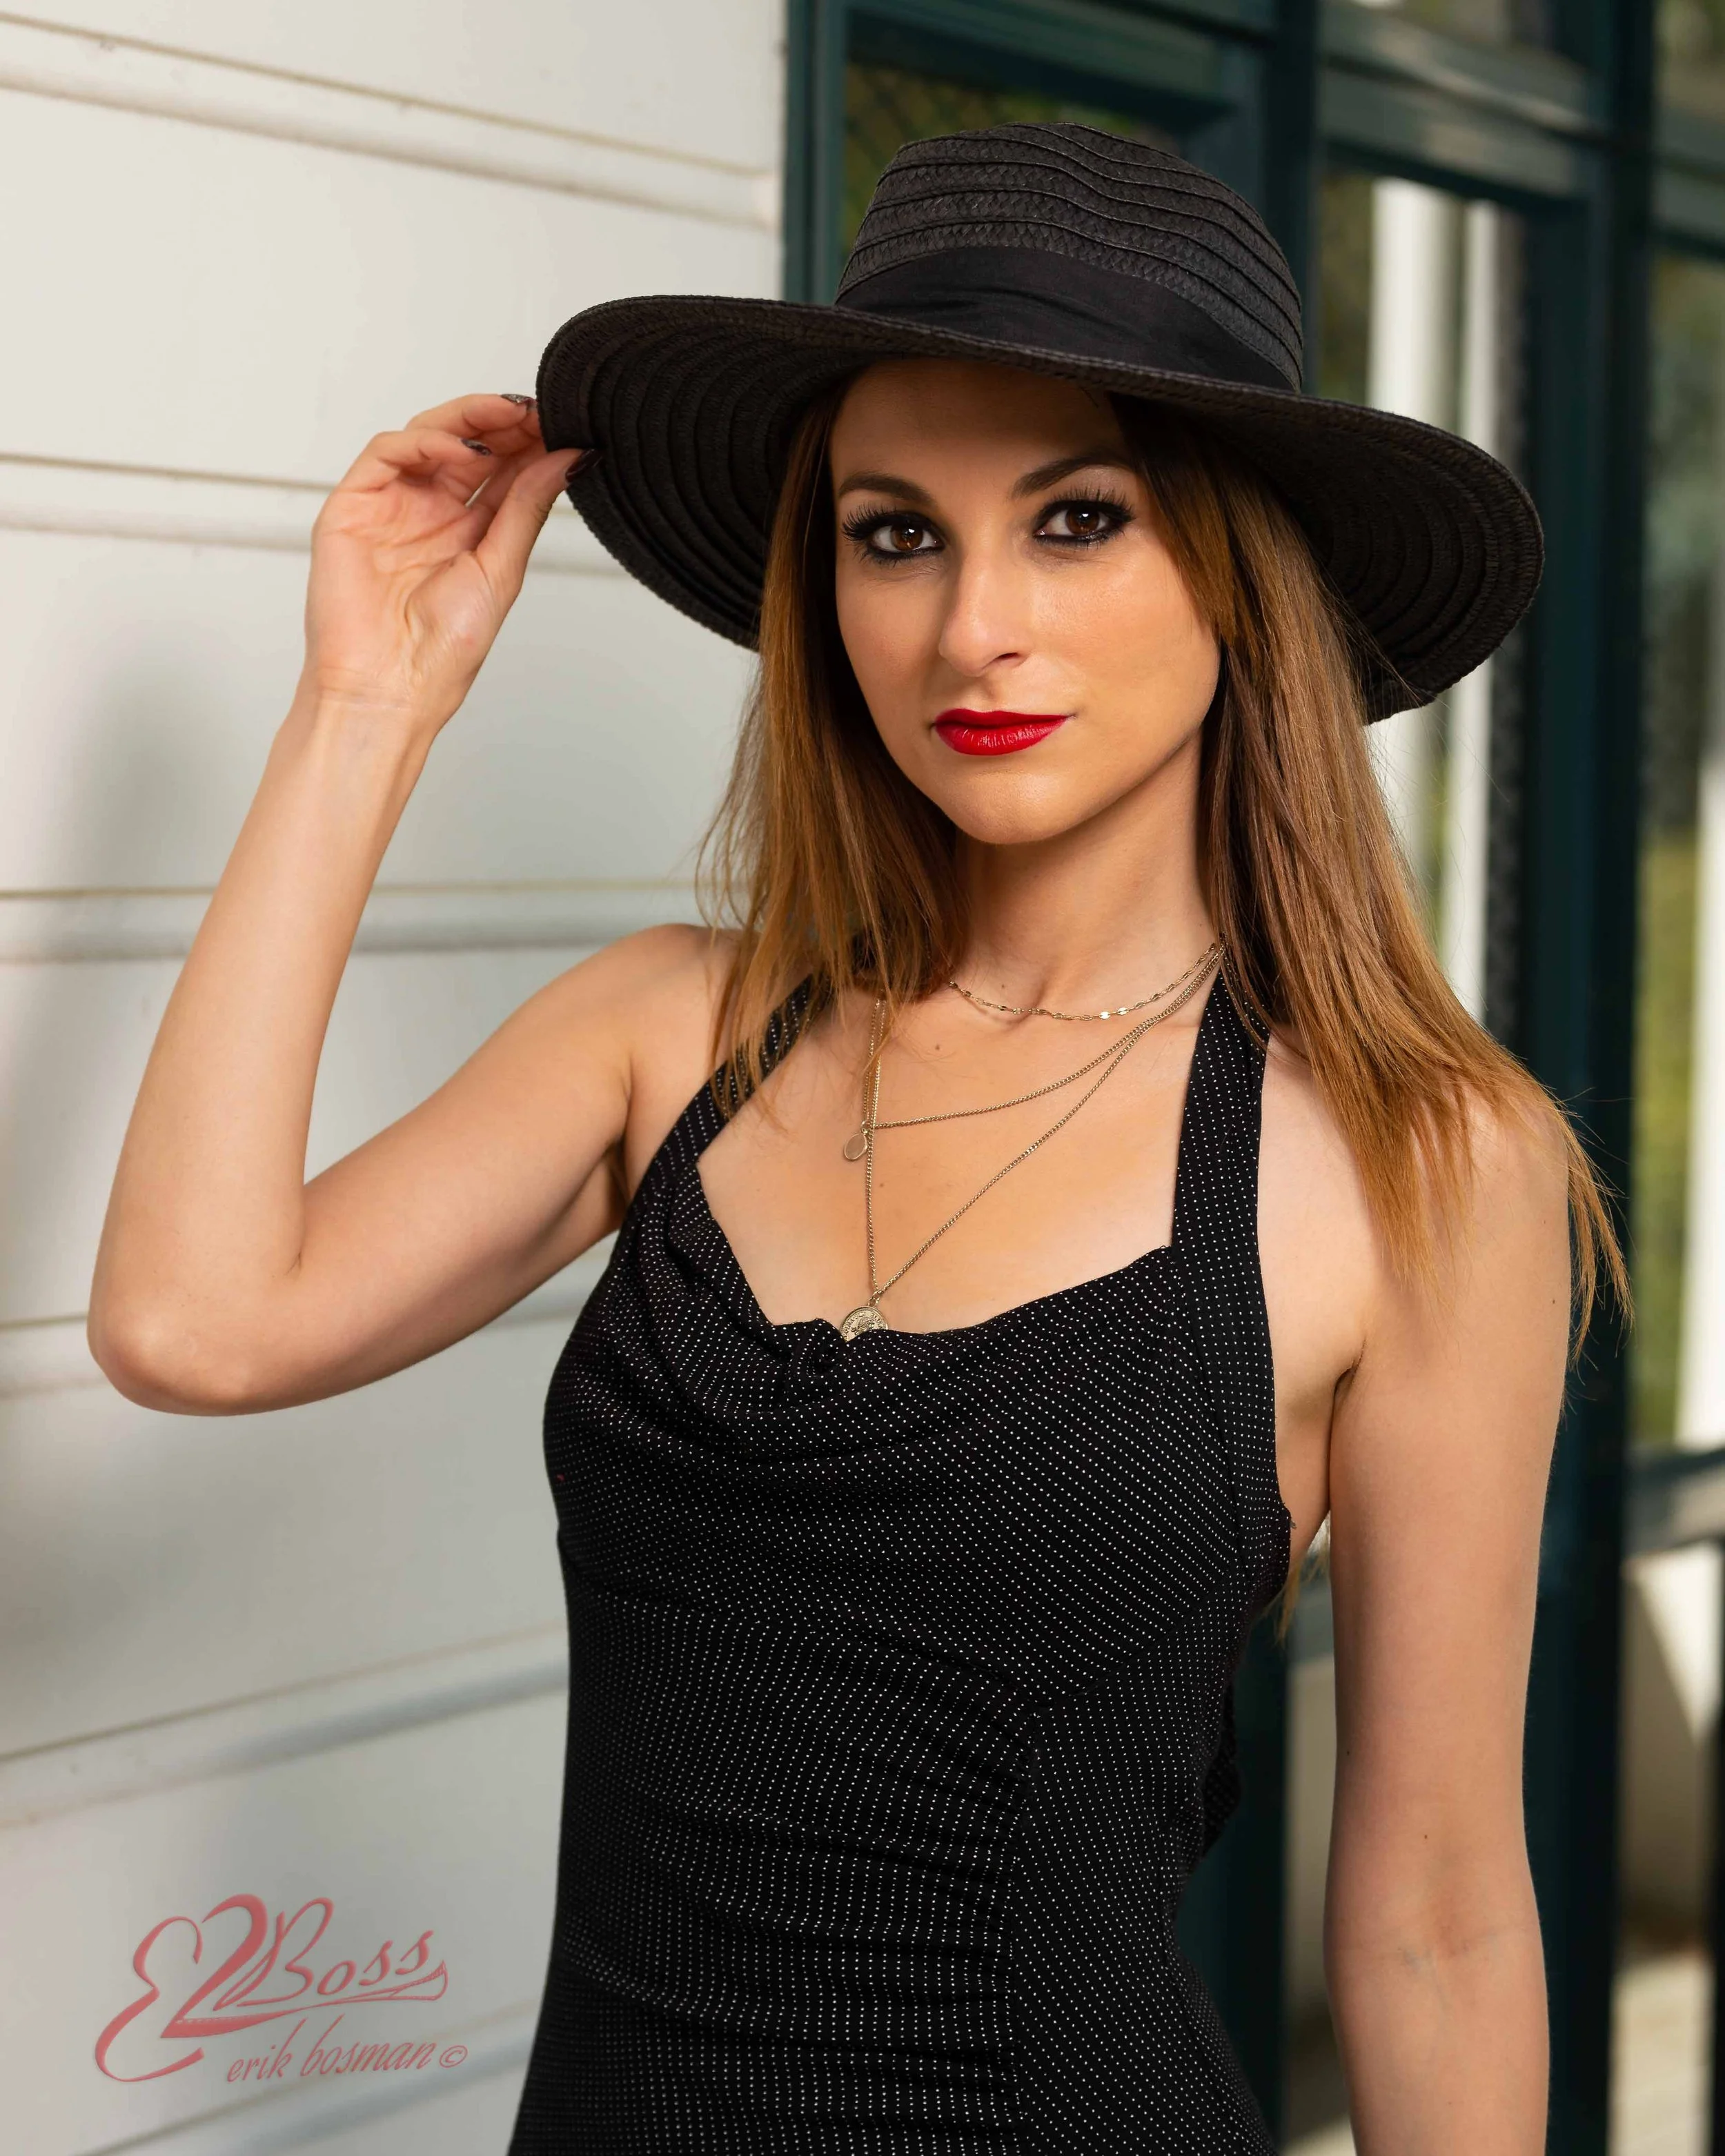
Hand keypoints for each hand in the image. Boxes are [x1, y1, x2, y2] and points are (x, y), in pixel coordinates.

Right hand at [300, 393, 583, 730]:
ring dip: (472, 420)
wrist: (388, 689)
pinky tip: (465, 452)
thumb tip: (567, 460)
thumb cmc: (440, 653)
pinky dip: (427, 442)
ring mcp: (391, 505)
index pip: (502, 471)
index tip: (566, 424)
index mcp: (467, 533)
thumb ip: (527, 508)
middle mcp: (429, 513)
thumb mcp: (501, 570)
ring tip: (514, 417)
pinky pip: (388, 453)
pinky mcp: (353, 504)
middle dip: (506, 423)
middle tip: (542, 411)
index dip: (531, 443)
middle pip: (468, 445)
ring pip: (429, 437)